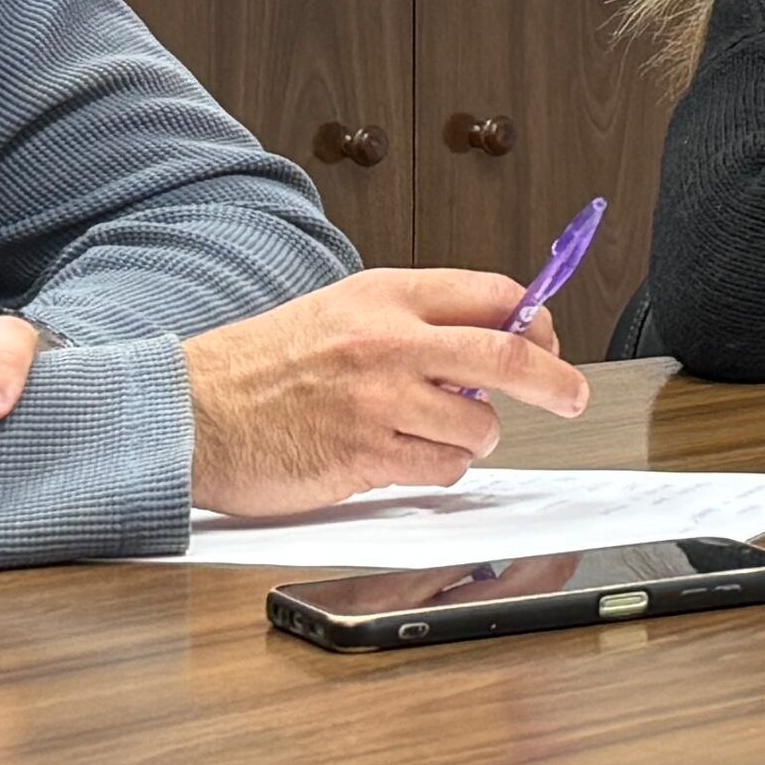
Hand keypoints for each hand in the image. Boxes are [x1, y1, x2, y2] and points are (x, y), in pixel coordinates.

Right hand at [182, 269, 583, 517]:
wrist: (192, 411)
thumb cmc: (262, 366)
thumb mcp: (342, 311)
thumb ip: (414, 319)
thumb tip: (492, 337)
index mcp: (386, 296)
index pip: (494, 295)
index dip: (536, 322)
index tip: (548, 341)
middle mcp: (389, 343)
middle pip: (510, 356)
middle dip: (557, 381)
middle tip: (571, 396)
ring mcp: (379, 401)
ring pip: (480, 425)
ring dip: (477, 437)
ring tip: (437, 431)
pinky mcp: (365, 456)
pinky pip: (441, 469)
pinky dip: (440, 469)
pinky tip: (408, 457)